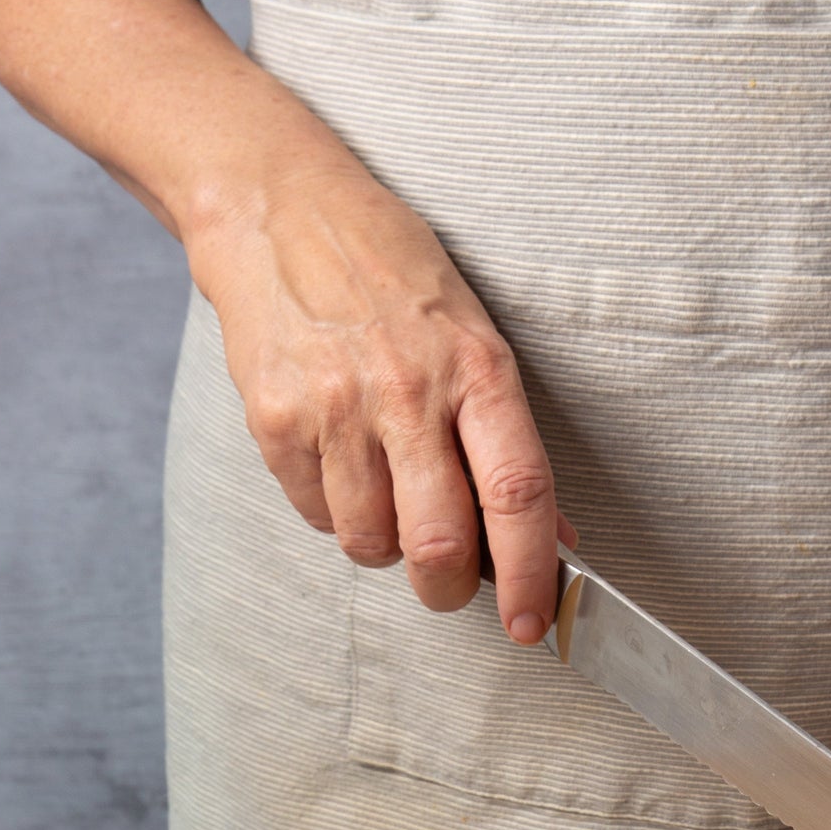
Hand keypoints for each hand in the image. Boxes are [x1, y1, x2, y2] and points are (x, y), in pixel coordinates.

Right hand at [188, 147, 570, 642]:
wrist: (277, 208)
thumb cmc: (389, 274)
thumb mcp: (470, 338)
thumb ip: (506, 441)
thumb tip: (553, 537)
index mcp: (476, 368)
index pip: (517, 494)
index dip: (529, 574)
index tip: (530, 622)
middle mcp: (408, 390)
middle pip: (439, 545)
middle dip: (448, 590)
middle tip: (448, 585)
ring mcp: (338, 407)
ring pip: (370, 544)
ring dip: (384, 543)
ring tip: (383, 489)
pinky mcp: (278, 420)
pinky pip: (316, 516)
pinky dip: (332, 511)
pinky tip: (339, 459)